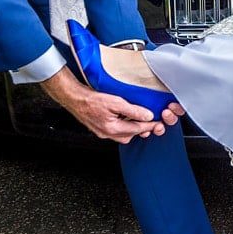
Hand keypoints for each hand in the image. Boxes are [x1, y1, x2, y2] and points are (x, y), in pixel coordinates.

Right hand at [40, 67, 169, 143]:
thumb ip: (133, 110)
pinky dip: (124, 126)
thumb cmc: (90, 100)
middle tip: (150, 122)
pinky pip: (116, 131)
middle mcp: (108, 133)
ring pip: (124, 135)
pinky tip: (125, 119)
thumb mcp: (115, 102)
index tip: (158, 122)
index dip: (149, 125)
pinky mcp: (100, 128)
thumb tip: (147, 115)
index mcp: (112, 129)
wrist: (74, 98)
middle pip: (131, 135)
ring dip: (132, 128)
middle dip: (141, 129)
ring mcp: (103, 132)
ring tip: (139, 120)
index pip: (137, 129)